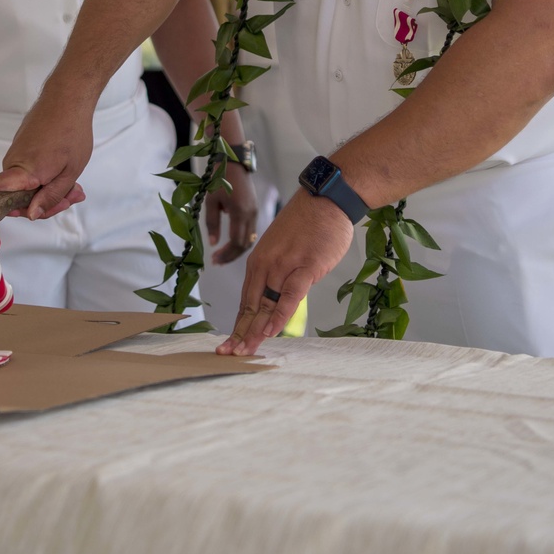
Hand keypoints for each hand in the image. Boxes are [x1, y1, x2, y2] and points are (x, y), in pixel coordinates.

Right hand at [0, 84, 95, 218]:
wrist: (68, 98)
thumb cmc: (72, 131)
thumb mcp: (70, 172)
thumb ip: (50, 196)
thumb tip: (32, 214)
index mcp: (24, 171)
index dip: (7, 208)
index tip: (32, 209)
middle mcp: (14, 162)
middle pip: (17, 195)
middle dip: (44, 201)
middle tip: (72, 196)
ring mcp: (17, 151)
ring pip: (26, 182)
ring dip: (49, 188)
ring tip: (74, 184)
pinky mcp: (23, 144)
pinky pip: (29, 168)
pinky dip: (46, 174)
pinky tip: (65, 171)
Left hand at [206, 166, 257, 264]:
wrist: (233, 162)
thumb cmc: (218, 179)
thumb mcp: (211, 201)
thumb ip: (212, 223)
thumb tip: (213, 244)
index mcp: (239, 213)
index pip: (236, 242)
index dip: (226, 254)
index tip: (214, 260)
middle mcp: (250, 215)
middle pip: (244, 244)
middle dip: (231, 255)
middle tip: (217, 261)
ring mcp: (254, 212)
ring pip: (249, 238)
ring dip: (236, 249)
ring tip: (222, 254)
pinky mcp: (254, 209)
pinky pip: (250, 230)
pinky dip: (241, 240)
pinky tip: (230, 242)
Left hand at [215, 188, 354, 356]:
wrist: (326, 198)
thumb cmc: (308, 224)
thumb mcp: (284, 249)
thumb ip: (277, 273)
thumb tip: (276, 300)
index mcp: (258, 261)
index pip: (246, 300)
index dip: (238, 324)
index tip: (229, 344)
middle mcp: (266, 264)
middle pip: (250, 306)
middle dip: (239, 333)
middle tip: (227, 355)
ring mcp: (284, 266)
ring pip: (266, 305)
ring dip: (255, 331)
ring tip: (244, 352)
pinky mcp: (304, 267)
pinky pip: (289, 295)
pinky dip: (279, 315)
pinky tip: (271, 331)